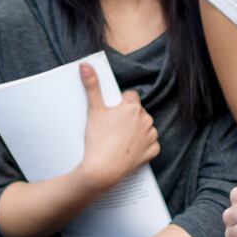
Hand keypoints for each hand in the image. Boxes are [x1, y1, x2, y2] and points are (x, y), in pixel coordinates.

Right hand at [74, 63, 157, 191]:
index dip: (120, 103)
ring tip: (119, 139)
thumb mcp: (93, 110)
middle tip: (112, 128)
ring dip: (137, 130)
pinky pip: (150, 144)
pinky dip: (142, 146)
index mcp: (133, 107)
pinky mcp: (152, 152)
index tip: (111, 113)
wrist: (102, 171)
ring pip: (145, 127)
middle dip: (128, 117)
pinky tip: (129, 149)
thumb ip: (92, 86)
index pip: (131, 96)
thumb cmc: (97, 140)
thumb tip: (85, 64)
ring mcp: (150, 136)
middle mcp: (146, 119)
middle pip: (138, 112)